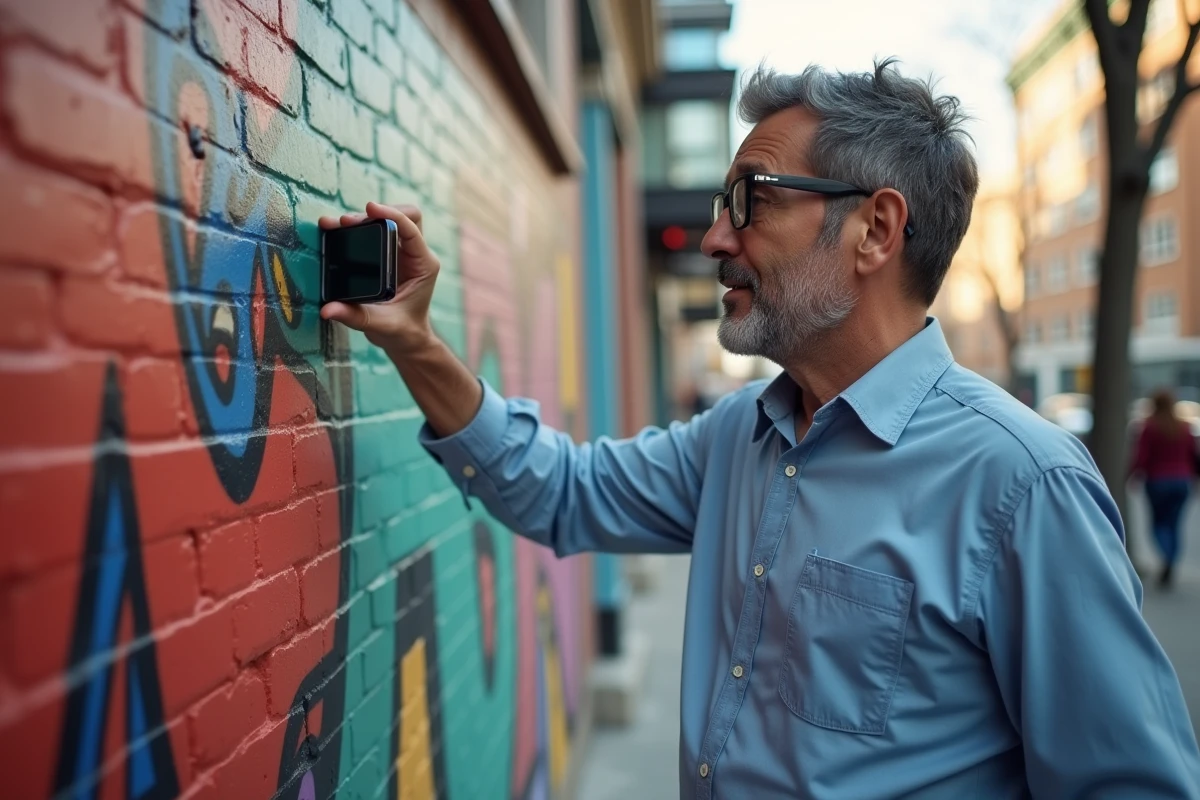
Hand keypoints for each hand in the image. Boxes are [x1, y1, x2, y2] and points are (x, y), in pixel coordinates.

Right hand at [318, 202, 438, 349]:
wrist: (405, 339)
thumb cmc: (402, 331)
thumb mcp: (380, 326)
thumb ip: (355, 317)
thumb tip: (328, 309)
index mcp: (423, 265)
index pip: (412, 230)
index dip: (392, 214)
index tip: (370, 208)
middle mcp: (415, 255)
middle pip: (405, 216)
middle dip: (377, 214)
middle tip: (347, 222)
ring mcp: (402, 254)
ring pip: (389, 221)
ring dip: (364, 220)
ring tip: (337, 224)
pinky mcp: (389, 256)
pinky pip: (377, 233)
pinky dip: (359, 229)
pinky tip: (339, 231)